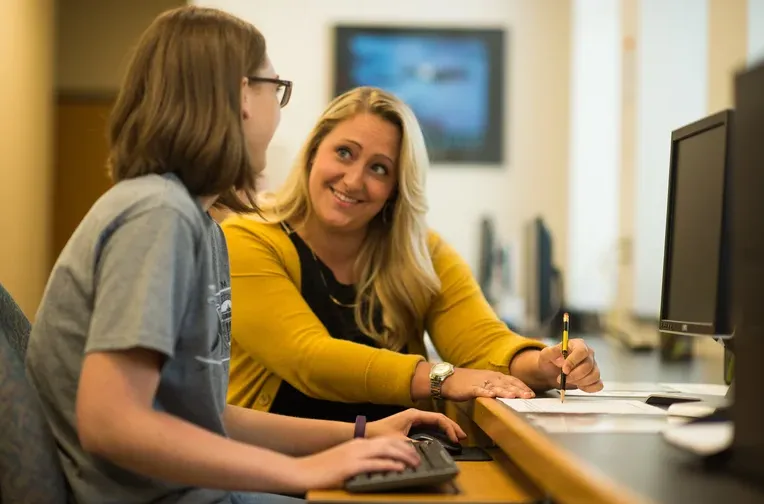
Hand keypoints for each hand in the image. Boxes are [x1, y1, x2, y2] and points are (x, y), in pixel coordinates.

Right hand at [293, 436, 419, 489]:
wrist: (301, 471)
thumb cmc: (321, 469)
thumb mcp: (344, 461)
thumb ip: (360, 461)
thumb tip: (377, 467)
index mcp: (358, 444)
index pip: (386, 441)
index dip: (402, 446)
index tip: (414, 453)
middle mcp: (358, 446)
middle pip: (390, 443)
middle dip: (408, 450)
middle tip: (419, 459)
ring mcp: (354, 455)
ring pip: (386, 451)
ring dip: (404, 457)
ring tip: (415, 463)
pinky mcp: (350, 467)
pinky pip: (375, 464)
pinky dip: (389, 465)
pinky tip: (399, 468)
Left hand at [366, 408, 466, 442]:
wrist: (367, 432)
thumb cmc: (381, 434)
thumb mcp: (399, 441)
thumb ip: (415, 445)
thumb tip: (429, 449)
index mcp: (414, 415)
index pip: (438, 418)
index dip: (449, 428)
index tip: (455, 438)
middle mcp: (415, 414)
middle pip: (439, 418)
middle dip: (452, 426)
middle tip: (463, 436)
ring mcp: (414, 418)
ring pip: (435, 421)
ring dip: (447, 427)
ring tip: (457, 436)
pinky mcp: (411, 423)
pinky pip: (430, 424)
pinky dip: (439, 429)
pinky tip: (444, 436)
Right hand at [441, 368, 535, 400]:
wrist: (448, 379)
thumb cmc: (466, 382)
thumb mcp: (485, 382)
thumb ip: (497, 386)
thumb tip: (511, 393)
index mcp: (494, 376)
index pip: (512, 380)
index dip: (522, 387)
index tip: (533, 394)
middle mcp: (489, 377)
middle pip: (507, 383)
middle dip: (519, 390)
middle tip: (530, 396)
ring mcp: (480, 382)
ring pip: (496, 386)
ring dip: (506, 391)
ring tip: (515, 397)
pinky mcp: (470, 388)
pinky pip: (480, 390)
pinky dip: (487, 392)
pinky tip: (493, 396)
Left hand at [537, 338, 602, 391]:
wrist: (551, 371)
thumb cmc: (551, 360)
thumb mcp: (546, 354)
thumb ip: (551, 352)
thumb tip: (561, 358)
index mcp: (578, 344)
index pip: (581, 351)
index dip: (573, 361)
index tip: (564, 370)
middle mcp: (588, 354)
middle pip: (588, 365)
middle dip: (574, 375)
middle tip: (562, 378)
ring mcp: (593, 366)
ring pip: (594, 376)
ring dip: (580, 382)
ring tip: (568, 381)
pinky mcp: (595, 378)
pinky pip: (598, 385)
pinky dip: (588, 388)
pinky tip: (578, 386)